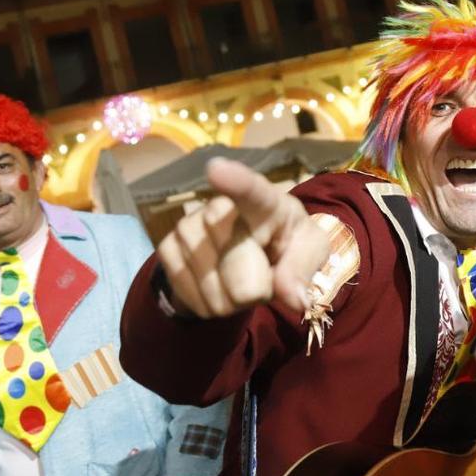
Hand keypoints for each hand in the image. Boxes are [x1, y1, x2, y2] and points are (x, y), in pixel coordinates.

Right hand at [157, 158, 329, 317]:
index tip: (216, 169)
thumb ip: (303, 272)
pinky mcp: (167, 248)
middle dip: (254, 288)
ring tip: (240, 283)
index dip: (235, 182)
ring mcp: (189, 226)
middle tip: (264, 280)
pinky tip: (218, 288)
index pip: (252, 192)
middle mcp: (221, 207)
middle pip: (233, 260)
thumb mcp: (309, 255)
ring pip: (211, 286)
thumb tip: (295, 299)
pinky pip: (188, 294)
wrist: (254, 258)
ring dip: (231, 301)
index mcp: (266, 203)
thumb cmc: (288, 247)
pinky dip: (208, 305)